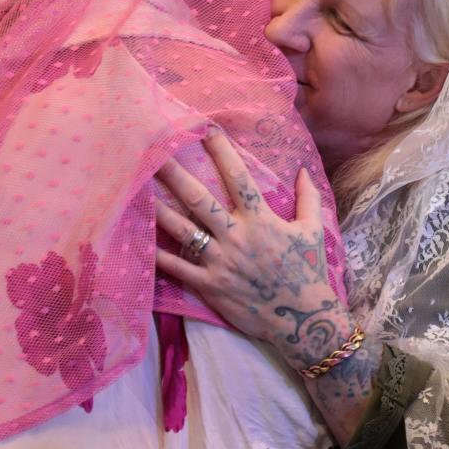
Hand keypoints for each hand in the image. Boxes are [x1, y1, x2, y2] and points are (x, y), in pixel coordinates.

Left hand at [155, 132, 347, 364]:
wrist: (302, 318)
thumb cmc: (309, 272)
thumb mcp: (312, 231)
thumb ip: (307, 198)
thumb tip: (303, 170)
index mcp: (261, 220)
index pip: (239, 178)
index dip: (222, 151)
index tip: (206, 129)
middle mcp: (236, 236)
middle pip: (200, 199)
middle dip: (176, 174)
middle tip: (153, 153)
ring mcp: (220, 261)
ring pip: (182, 230)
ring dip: (158, 208)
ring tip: (136, 189)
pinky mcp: (209, 285)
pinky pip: (177, 267)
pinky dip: (157, 255)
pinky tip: (138, 241)